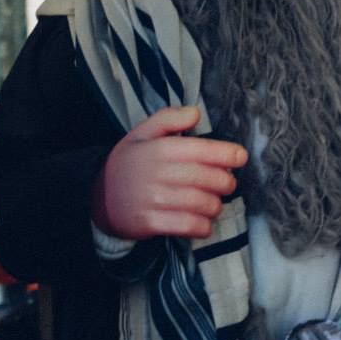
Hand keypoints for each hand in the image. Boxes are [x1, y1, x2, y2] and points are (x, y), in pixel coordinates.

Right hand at [91, 105, 247, 241]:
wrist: (99, 198)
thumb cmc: (129, 164)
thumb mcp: (142, 133)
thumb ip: (169, 119)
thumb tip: (195, 113)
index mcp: (160, 149)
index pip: (202, 150)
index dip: (228, 154)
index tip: (241, 157)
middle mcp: (158, 173)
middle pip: (209, 179)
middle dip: (226, 182)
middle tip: (227, 183)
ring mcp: (154, 200)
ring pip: (203, 204)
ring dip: (216, 205)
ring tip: (213, 202)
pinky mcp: (151, 223)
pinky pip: (189, 226)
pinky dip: (203, 226)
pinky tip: (202, 221)